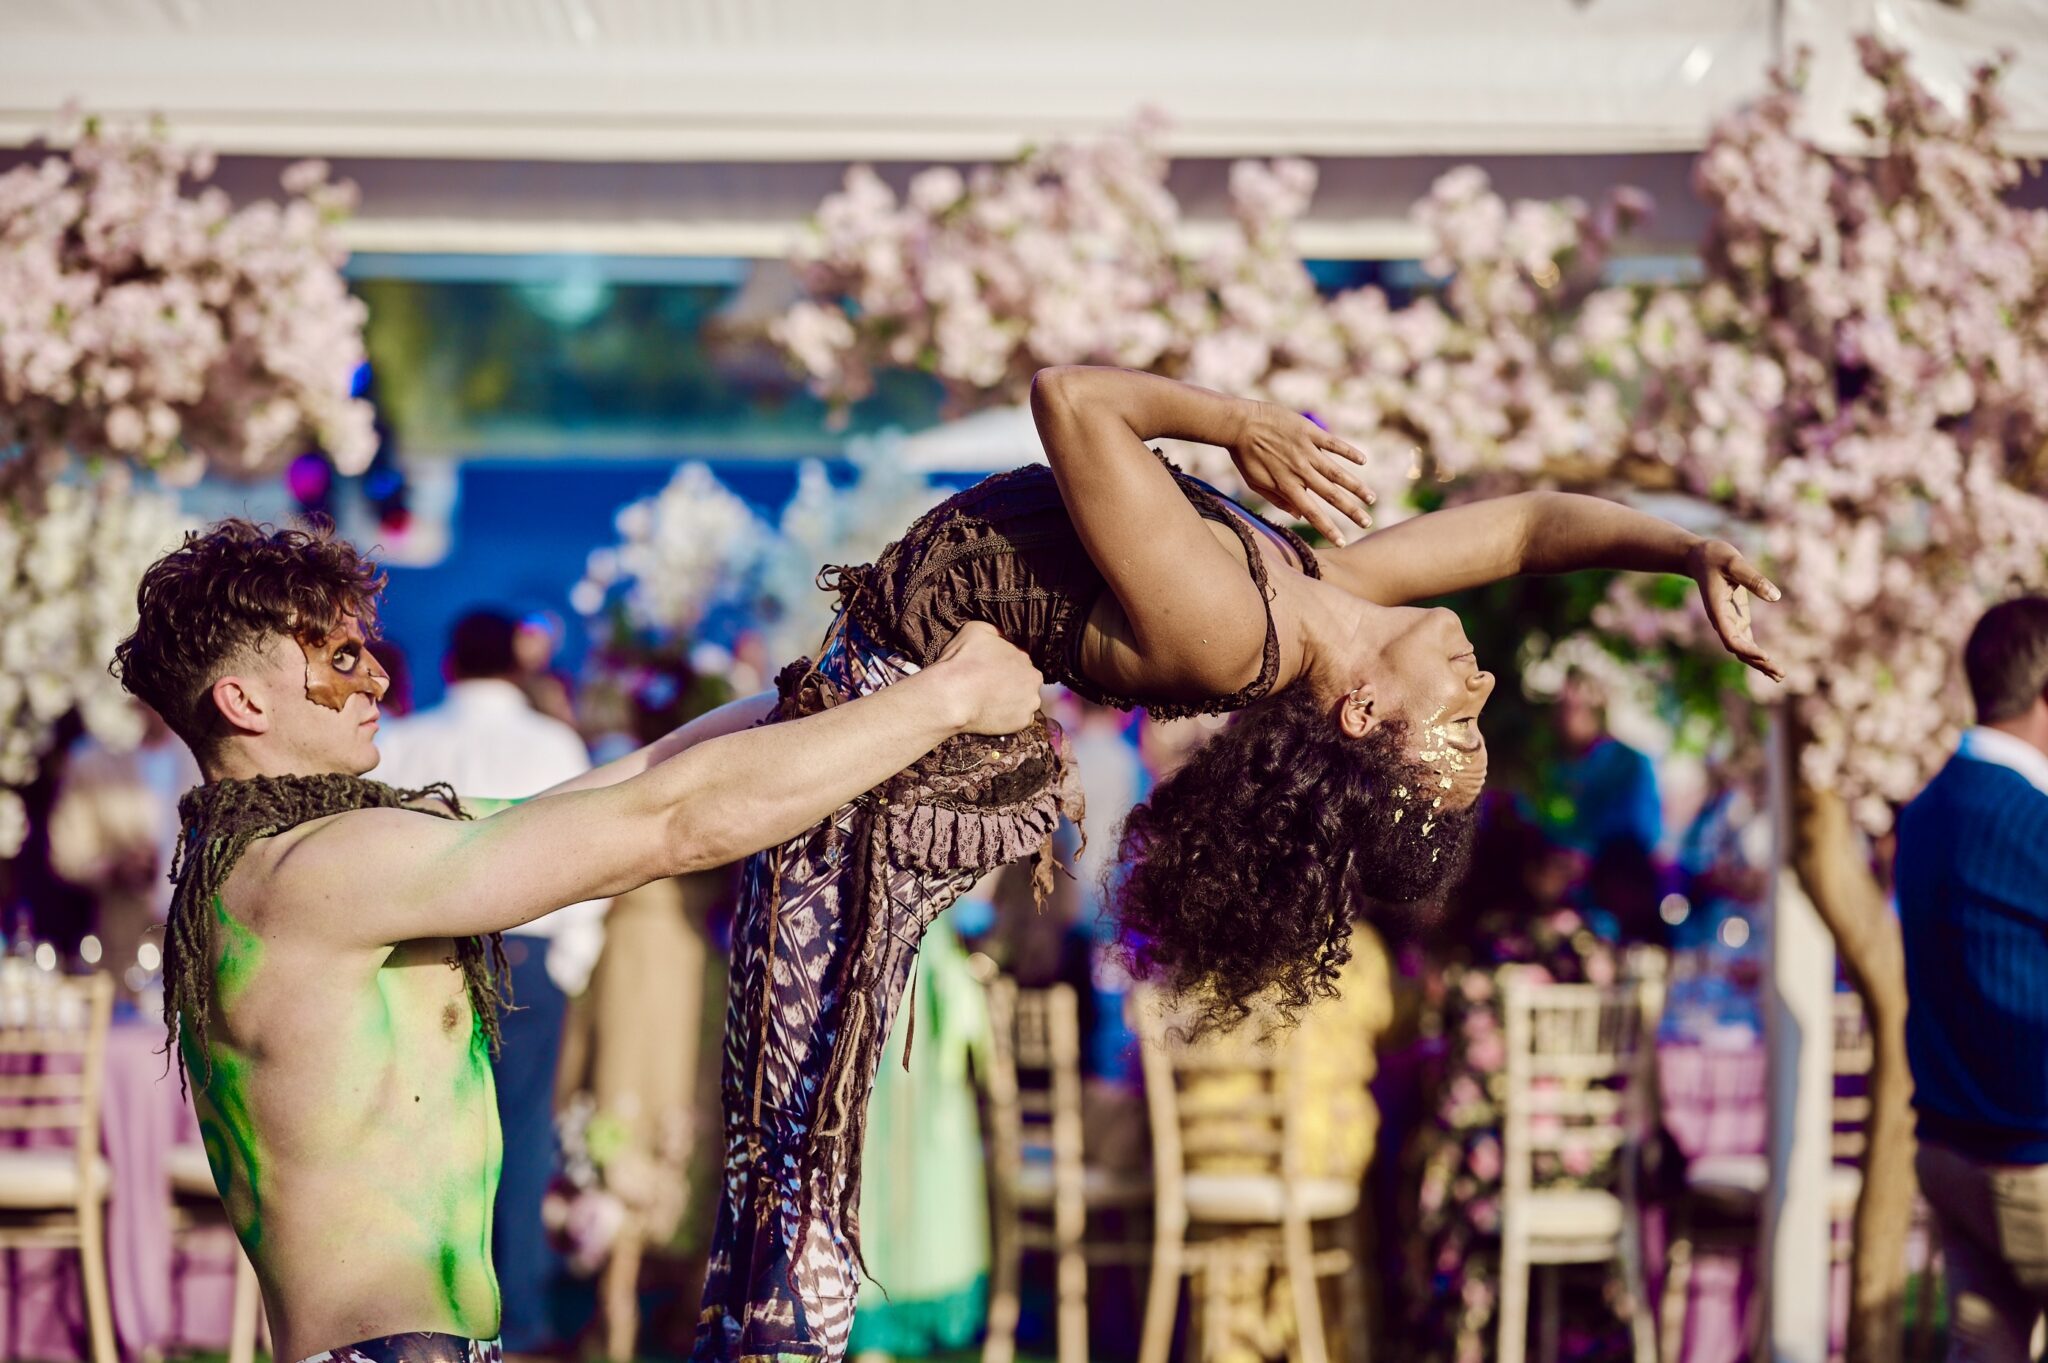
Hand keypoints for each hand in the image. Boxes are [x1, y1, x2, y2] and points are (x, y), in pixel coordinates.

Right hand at [931, 622, 1045, 734]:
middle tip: (990, 688)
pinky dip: (1008, 718)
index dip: (1003, 666)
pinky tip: (991, 714)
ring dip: (1012, 701)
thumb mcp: (976, 630)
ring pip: (1024, 701)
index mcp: (1024, 656)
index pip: (1018, 660)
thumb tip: (999, 635)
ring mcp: (1030, 702)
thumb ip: (994, 632)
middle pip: (1024, 681)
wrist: (952, 696)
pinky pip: (1018, 720)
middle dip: (1011, 684)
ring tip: (990, 703)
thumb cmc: (962, 662)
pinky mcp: (1022, 722)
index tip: (989, 671)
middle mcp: (1033, 679)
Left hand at [1226, 401, 1376, 544]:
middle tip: (1367, 523)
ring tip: (1371, 498)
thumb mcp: (1255, 483)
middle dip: (1351, 511)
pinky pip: (1333, 443)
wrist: (1238, 423)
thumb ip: (1277, 499)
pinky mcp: (1309, 432)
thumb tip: (1299, 515)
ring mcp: (1306, 451)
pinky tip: (1363, 461)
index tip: (1342, 542)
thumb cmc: (1245, 456)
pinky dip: (1349, 452)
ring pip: (1337, 472)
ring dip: (1356, 486)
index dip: (1328, 528)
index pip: (1312, 513)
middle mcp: (1300, 471)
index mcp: (1286, 486)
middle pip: (1330, 495)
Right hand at [1687, 539, 1783, 682]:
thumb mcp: (1734, 563)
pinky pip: (1746, 640)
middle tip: (1780, 674)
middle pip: (1739, 650)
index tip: (1766, 655)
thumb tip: (1776, 596)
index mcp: (1717, 611)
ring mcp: (1729, 621)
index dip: (1748, 649)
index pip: (1731, 638)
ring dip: (1759, 662)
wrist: (1698, 557)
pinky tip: (1769, 662)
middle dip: (1758, 663)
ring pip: (1743, 648)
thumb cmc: (1715, 557)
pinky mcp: (1736, 617)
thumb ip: (1754, 579)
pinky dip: (1757, 652)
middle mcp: (1722, 621)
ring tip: (1780, 675)